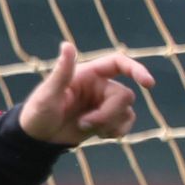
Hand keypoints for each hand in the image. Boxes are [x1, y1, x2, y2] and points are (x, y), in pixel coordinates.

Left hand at [18, 42, 154, 145]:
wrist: (36, 139)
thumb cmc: (37, 113)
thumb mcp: (48, 94)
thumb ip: (62, 71)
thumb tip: (67, 45)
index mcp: (88, 74)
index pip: (119, 63)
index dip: (136, 70)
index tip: (148, 84)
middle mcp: (99, 86)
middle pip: (125, 96)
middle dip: (108, 113)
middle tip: (84, 123)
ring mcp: (104, 103)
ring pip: (127, 111)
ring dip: (109, 124)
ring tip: (85, 128)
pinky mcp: (106, 119)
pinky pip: (126, 123)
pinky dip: (117, 132)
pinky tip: (101, 136)